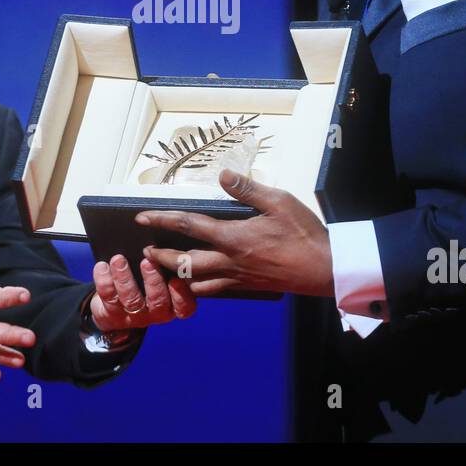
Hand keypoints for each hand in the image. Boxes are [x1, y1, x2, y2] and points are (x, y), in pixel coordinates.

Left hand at [89, 254, 195, 331]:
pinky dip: (104, 280)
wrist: (114, 309)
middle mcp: (156, 312)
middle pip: (158, 300)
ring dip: (125, 278)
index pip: (184, 305)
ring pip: (131, 299)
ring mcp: (134, 316)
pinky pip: (109, 297)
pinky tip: (102, 267)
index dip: (181, 294)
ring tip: (119, 260)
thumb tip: (165, 243)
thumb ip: (166, 266)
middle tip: (147, 261)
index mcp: (173, 304)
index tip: (176, 278)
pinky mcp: (113, 315)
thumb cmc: (145, 284)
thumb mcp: (161, 277)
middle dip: (153, 280)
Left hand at [138, 169, 333, 296]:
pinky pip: (215, 290)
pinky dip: (200, 287)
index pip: (188, 226)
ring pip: (196, 283)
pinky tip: (198, 281)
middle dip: (161, 258)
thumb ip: (247, 188)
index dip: (162, 220)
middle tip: (145, 252)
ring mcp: (237, 277)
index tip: (142, 218)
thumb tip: (222, 174)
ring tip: (165, 270)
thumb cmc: (303, 233)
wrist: (323, 269)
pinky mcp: (248, 286)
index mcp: (233, 237)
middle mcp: (229, 261)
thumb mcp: (279, 201)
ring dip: (177, 276)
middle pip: (184, 263)